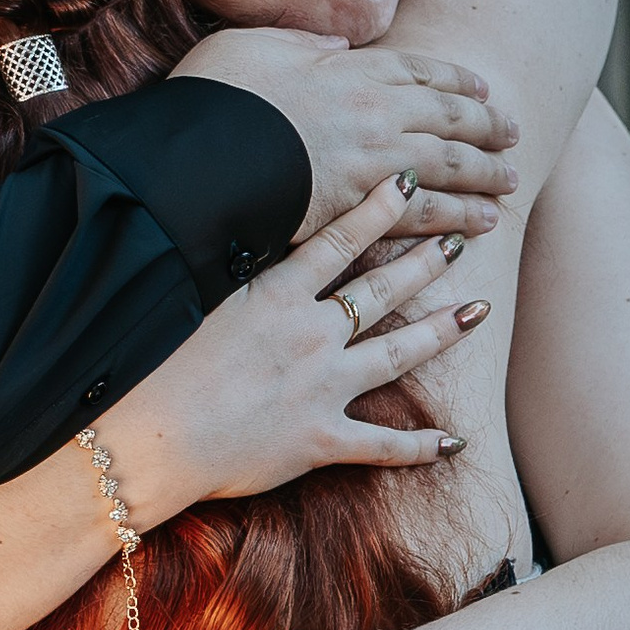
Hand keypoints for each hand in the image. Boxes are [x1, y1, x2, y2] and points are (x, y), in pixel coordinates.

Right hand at [107, 172, 488, 518]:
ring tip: (478, 311)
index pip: (339, 241)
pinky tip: (455, 443)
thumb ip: (233, 278)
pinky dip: (421, 447)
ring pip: (397, 355)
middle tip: (460, 240)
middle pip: (381, 290)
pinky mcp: (321, 439)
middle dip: (425, 262)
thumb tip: (248, 246)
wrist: (151, 437)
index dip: (380, 208)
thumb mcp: (194, 302)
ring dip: (441, 332)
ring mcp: (322, 387)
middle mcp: (310, 335)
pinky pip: (384, 445)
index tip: (412, 182)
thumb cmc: (155, 368)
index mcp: (276, 297)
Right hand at [177, 24, 517, 237]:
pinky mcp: (364, 202)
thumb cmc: (213, 97)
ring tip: (511, 181)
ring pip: (452, 161)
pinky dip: (461, 216)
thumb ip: (301, 40)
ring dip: (487, 172)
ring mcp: (374, 156)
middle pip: (451, 115)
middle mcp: (375, 108)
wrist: (198, 154)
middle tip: (513, 134)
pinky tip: (485, 223)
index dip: (456, 80)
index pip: (420, 70)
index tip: (481, 90)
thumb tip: (337, 42)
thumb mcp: (251, 44)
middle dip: (488, 125)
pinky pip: (428, 210)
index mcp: (350, 67)